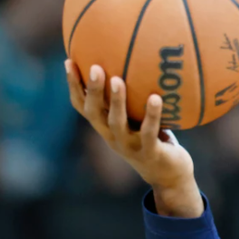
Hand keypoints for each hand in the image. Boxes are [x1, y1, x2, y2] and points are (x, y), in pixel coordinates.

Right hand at [65, 60, 203, 217]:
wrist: (169, 176)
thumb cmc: (154, 140)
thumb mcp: (139, 119)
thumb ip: (133, 99)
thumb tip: (136, 62)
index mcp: (105, 127)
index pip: (82, 106)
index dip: (74, 86)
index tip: (69, 61)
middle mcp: (112, 137)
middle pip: (94, 113)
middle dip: (92, 90)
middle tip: (94, 67)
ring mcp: (130, 146)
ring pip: (117, 122)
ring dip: (116, 101)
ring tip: (117, 79)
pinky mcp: (150, 152)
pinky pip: (149, 131)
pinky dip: (152, 115)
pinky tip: (156, 97)